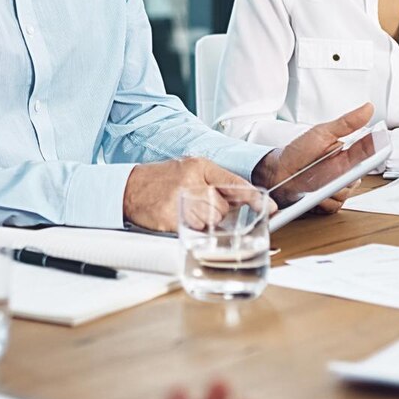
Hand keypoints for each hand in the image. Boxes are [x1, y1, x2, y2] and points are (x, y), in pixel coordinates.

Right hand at [123, 157, 272, 232]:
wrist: (128, 188)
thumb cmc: (160, 180)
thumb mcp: (188, 170)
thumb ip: (214, 182)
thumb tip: (239, 201)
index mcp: (200, 166)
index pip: (234, 183)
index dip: (254, 198)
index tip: (270, 207)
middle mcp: (193, 181)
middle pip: (223, 209)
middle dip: (216, 214)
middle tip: (198, 207)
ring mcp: (182, 200)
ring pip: (211, 223)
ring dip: (203, 224)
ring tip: (186, 212)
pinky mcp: (172, 218)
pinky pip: (194, 232)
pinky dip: (190, 231)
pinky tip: (177, 219)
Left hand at [251, 103, 374, 210]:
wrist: (278, 171)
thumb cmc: (299, 150)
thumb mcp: (322, 132)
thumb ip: (346, 123)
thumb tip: (368, 108)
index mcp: (348, 154)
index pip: (369, 157)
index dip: (371, 158)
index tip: (366, 156)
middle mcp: (346, 172)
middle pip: (358, 178)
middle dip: (343, 174)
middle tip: (328, 167)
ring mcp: (339, 189)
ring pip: (346, 193)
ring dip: (330, 187)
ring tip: (314, 178)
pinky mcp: (330, 204)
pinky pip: (334, 206)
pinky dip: (322, 201)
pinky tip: (312, 193)